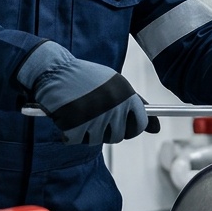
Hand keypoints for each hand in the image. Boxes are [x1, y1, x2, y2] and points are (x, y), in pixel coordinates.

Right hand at [17, 41, 152, 144]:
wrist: (54, 70)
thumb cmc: (86, 78)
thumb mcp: (115, 85)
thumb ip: (136, 106)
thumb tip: (157, 128)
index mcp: (125, 94)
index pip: (140, 124)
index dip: (131, 127)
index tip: (122, 124)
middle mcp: (113, 106)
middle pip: (119, 135)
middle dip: (107, 129)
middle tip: (94, 114)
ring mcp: (94, 118)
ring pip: (98, 139)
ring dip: (88, 130)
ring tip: (79, 111)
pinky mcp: (74, 127)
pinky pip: (78, 140)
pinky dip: (70, 133)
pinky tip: (67, 116)